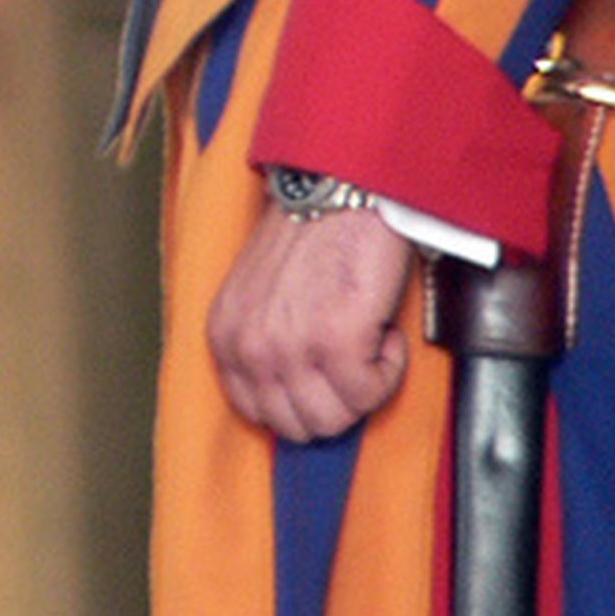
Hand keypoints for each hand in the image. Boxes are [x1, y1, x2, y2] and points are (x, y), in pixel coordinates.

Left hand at [207, 197, 417, 442]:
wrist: (341, 189)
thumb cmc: (309, 234)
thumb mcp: (257, 294)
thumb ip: (260, 342)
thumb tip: (290, 392)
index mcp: (225, 336)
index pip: (256, 414)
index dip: (299, 400)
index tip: (323, 372)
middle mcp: (249, 347)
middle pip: (297, 426)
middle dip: (334, 399)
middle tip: (352, 357)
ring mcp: (290, 348)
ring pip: (334, 419)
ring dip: (363, 387)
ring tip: (366, 340)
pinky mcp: (336, 341)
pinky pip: (370, 393)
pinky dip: (388, 368)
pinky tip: (382, 331)